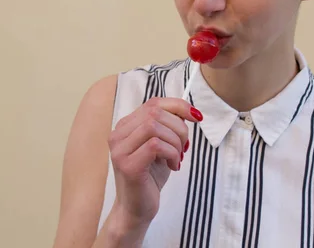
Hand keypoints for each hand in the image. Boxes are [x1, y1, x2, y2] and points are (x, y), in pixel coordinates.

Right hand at [107, 97, 202, 229]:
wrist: (137, 209)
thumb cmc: (150, 178)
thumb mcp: (162, 146)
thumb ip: (168, 127)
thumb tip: (188, 112)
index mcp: (125, 126)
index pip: (153, 103)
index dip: (178, 106)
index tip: (196, 117)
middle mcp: (118, 135)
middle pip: (155, 112)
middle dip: (179, 128)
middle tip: (184, 147)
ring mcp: (120, 150)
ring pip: (155, 127)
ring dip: (175, 142)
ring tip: (177, 158)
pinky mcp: (127, 165)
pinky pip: (155, 145)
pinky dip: (171, 153)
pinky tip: (173, 166)